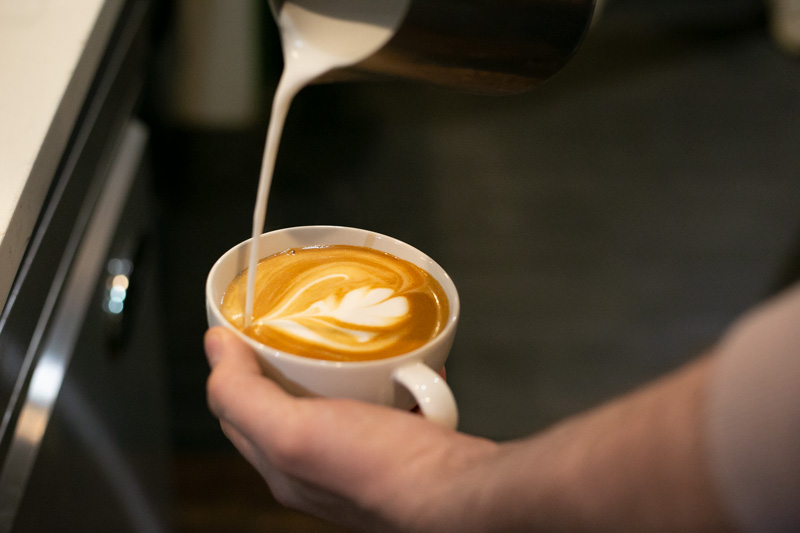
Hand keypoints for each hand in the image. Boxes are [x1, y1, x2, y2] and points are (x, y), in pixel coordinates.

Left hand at [204, 327, 498, 532]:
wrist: (463, 496)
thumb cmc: (382, 472)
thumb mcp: (293, 432)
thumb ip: (241, 394)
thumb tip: (213, 348)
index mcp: (283, 465)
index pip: (237, 409)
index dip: (232, 366)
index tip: (241, 325)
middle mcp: (319, 464)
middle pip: (290, 399)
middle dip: (288, 361)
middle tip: (298, 321)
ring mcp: (363, 454)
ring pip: (340, 397)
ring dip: (342, 367)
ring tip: (347, 335)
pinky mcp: (403, 443)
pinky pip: (388, 400)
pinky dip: (391, 377)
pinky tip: (402, 359)